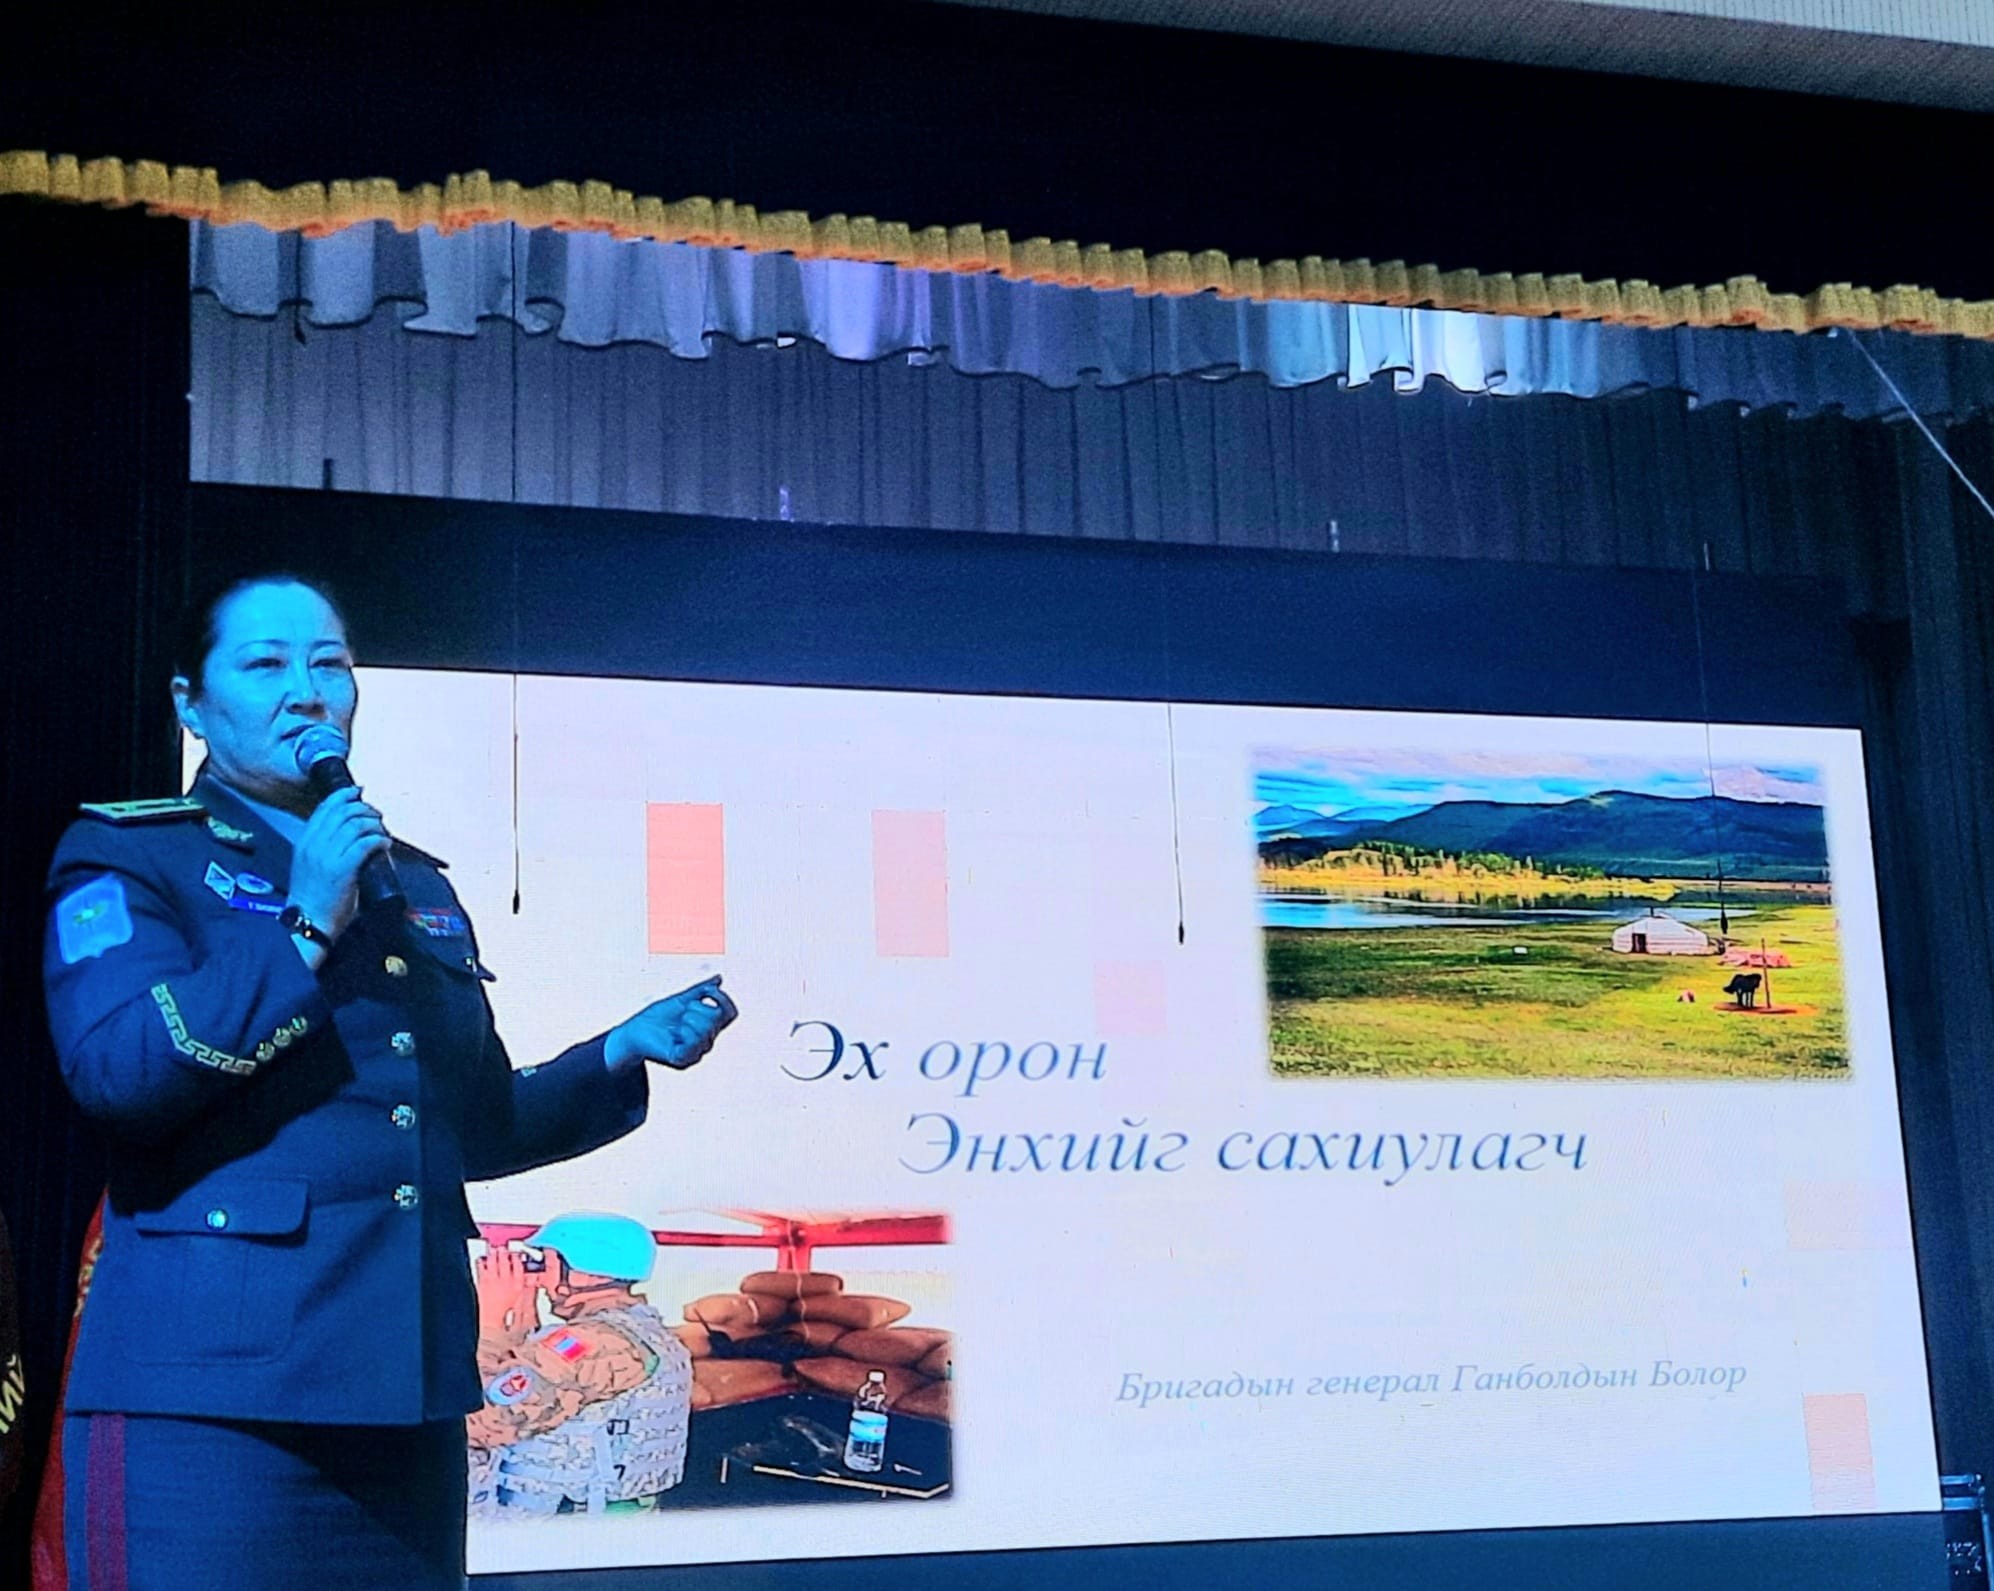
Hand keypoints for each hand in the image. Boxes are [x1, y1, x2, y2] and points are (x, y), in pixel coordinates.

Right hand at [285, 785, 389, 941]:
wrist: (308, 923)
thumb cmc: (312, 898)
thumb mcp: (309, 865)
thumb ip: (322, 847)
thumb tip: (347, 833)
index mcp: (304, 842)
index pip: (325, 808)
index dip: (344, 796)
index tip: (358, 792)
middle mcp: (314, 845)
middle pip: (343, 812)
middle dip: (364, 809)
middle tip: (377, 815)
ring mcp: (327, 856)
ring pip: (356, 824)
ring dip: (374, 824)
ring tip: (382, 831)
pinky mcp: (343, 869)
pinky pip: (366, 843)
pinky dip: (380, 839)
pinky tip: (385, 844)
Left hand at [476, 1246, 541, 1345]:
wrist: (491, 1335)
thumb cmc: (507, 1327)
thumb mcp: (527, 1312)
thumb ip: (529, 1295)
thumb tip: (532, 1284)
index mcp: (518, 1286)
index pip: (519, 1266)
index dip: (518, 1258)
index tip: (516, 1254)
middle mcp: (504, 1281)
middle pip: (505, 1261)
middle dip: (505, 1253)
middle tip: (504, 1248)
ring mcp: (491, 1283)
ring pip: (492, 1261)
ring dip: (493, 1255)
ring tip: (493, 1250)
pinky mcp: (479, 1287)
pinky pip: (480, 1269)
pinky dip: (480, 1263)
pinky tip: (480, 1261)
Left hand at [604, 976, 737, 1071]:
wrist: (631, 1033)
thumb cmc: (653, 1019)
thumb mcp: (679, 1000)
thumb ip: (699, 991)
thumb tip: (718, 979)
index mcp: (706, 1028)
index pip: (730, 1013)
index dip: (723, 999)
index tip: (706, 991)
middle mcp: (704, 1042)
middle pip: (716, 1019)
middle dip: (696, 1008)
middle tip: (680, 1013)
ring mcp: (694, 1053)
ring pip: (706, 1031)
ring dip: (687, 1020)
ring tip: (674, 1025)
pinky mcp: (682, 1059)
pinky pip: (693, 1044)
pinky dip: (683, 1033)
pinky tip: (673, 1034)